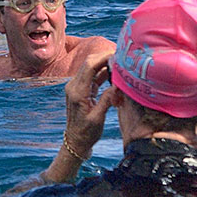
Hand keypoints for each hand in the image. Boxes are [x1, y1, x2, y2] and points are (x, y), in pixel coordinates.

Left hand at [42, 50, 113, 183]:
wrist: (75, 142)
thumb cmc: (86, 133)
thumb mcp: (98, 118)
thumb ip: (107, 100)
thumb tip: (118, 85)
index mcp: (78, 92)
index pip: (90, 66)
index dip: (104, 57)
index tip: (118, 54)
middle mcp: (74, 86)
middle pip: (89, 63)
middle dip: (105, 57)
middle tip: (122, 57)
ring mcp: (76, 87)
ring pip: (91, 68)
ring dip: (105, 64)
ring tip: (121, 64)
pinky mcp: (81, 90)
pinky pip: (92, 76)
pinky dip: (103, 73)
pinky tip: (115, 74)